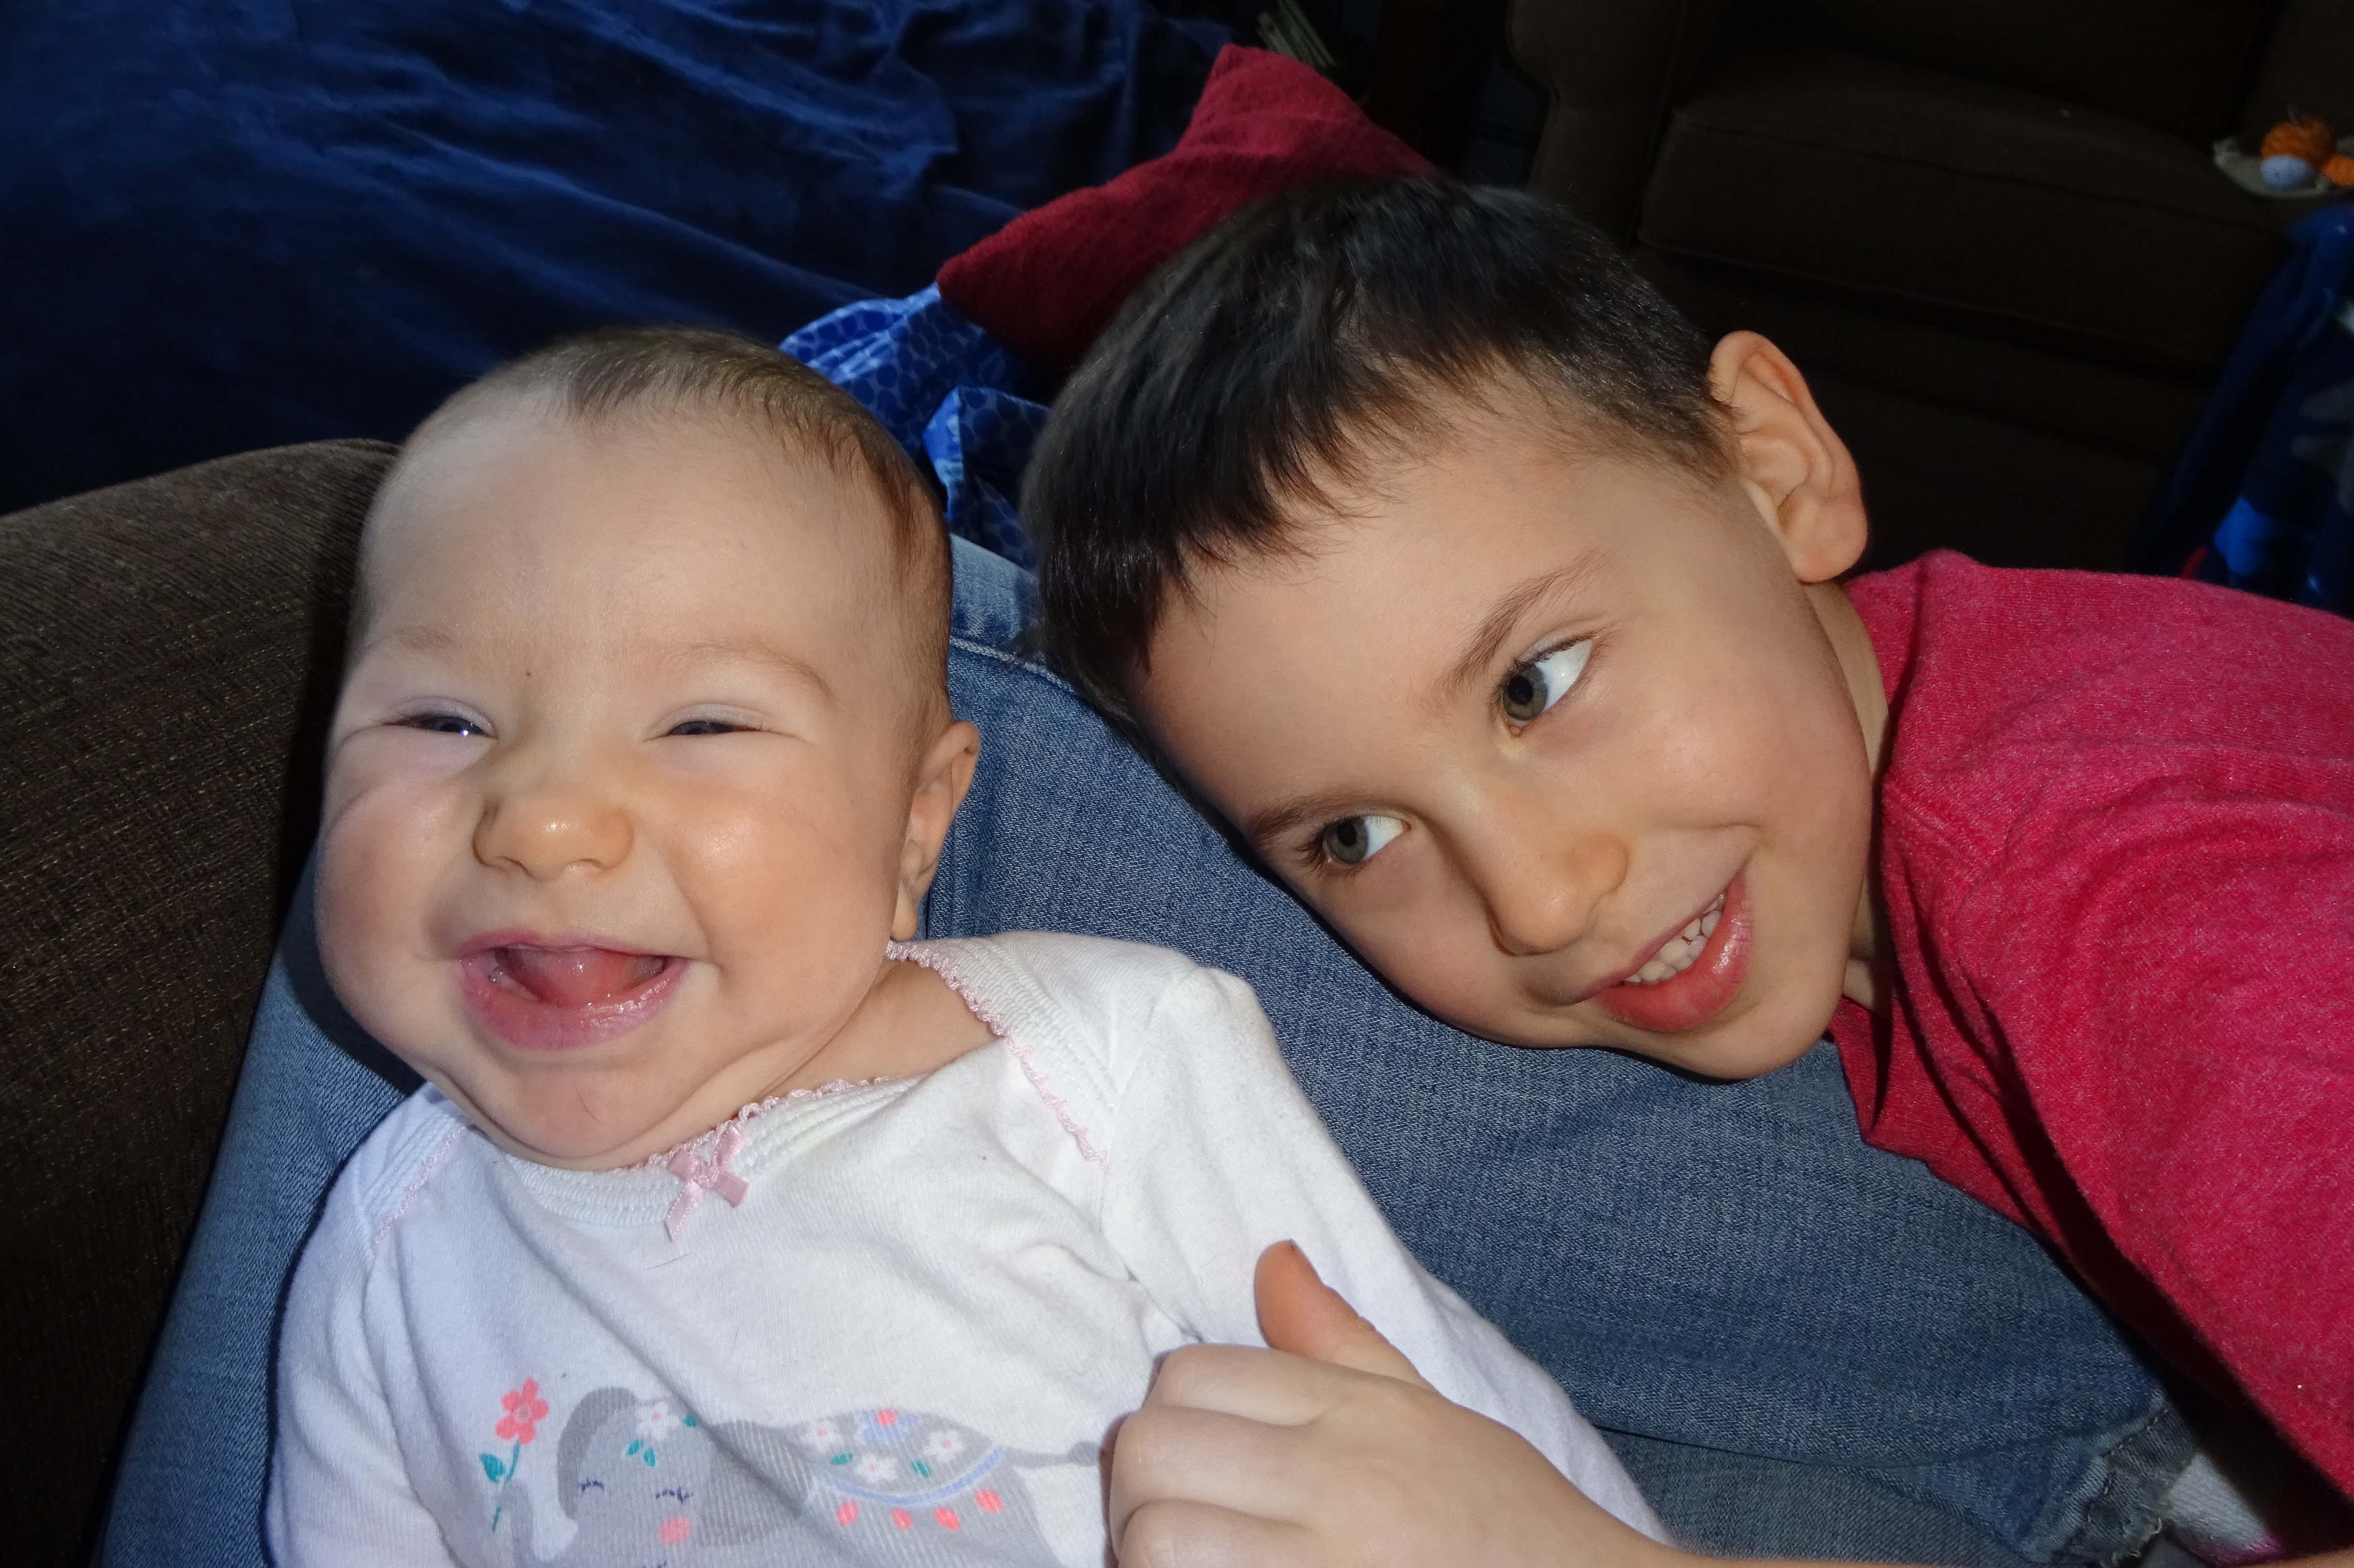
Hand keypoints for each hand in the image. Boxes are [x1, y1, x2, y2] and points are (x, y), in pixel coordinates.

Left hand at [1108, 1241, 1687, 1567]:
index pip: (1192, 1376)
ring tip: (1189, 1561)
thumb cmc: (1505, 1522)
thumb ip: (1340, 1342)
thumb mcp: (1432, 1415)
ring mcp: (1321, 1567)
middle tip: (1176, 1510)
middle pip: (1154, 1449)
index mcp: (1361, 1417)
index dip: (1171, 1410)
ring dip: (1150, 1553)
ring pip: (1155, 1539)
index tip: (1197, 1452)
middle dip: (1142, 1482)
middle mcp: (1339, 1486)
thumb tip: (1272, 1259)